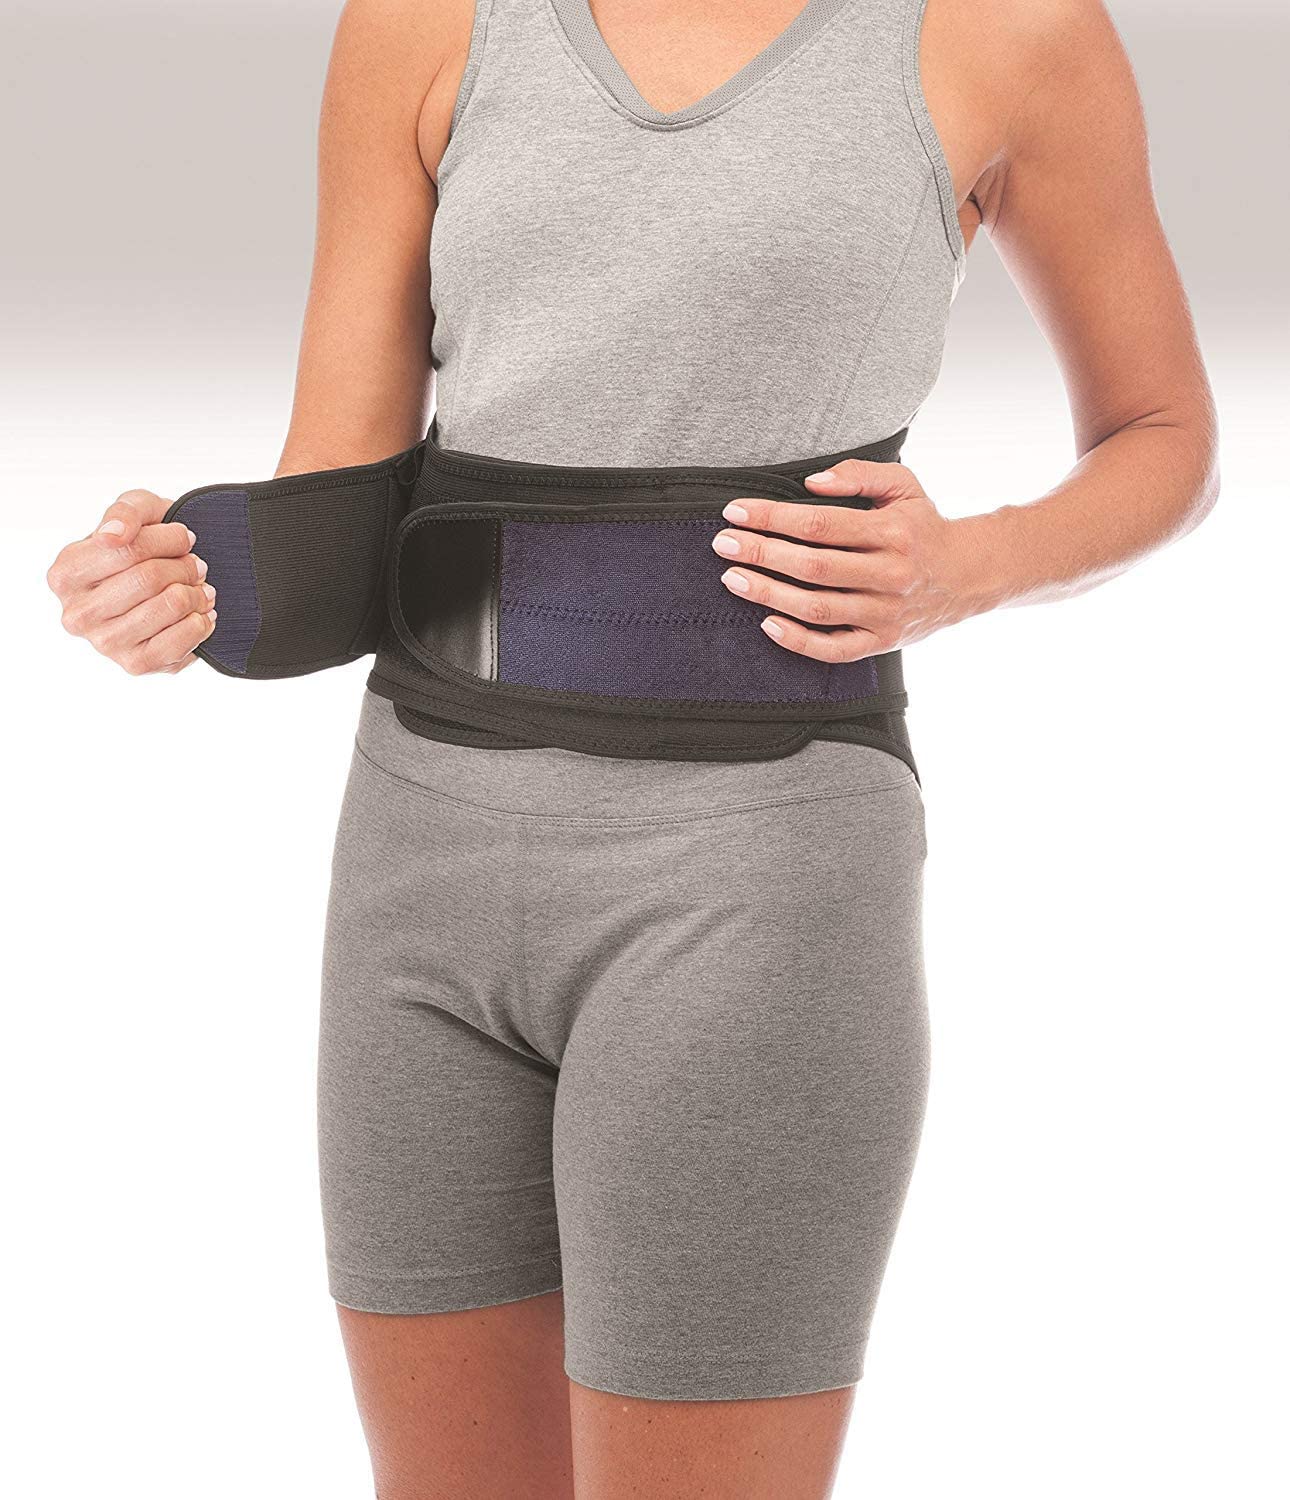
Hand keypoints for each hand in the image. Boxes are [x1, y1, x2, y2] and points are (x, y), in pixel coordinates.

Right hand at [47, 490, 216, 674]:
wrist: (163, 586)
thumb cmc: (143, 545)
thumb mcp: (135, 511)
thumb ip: (125, 512)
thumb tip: (113, 535)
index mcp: (66, 574)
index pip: (127, 548)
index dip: (168, 539)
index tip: (184, 538)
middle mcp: (78, 613)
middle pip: (149, 578)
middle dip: (185, 566)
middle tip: (198, 565)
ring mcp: (104, 643)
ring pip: (169, 605)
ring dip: (196, 593)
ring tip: (199, 587)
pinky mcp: (135, 664)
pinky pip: (181, 640)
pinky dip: (201, 621)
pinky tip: (199, 613)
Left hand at [710, 459, 988, 660]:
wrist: (968, 576)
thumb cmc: (922, 526)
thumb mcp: (903, 486)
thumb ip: (859, 474)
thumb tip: (810, 483)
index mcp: (892, 532)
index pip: (819, 525)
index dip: (772, 518)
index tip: (735, 512)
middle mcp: (890, 575)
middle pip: (812, 567)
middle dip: (761, 554)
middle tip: (723, 544)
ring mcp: (885, 614)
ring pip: (817, 608)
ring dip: (769, 595)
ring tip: (733, 579)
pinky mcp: (882, 643)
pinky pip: (834, 650)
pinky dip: (798, 641)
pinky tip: (766, 624)